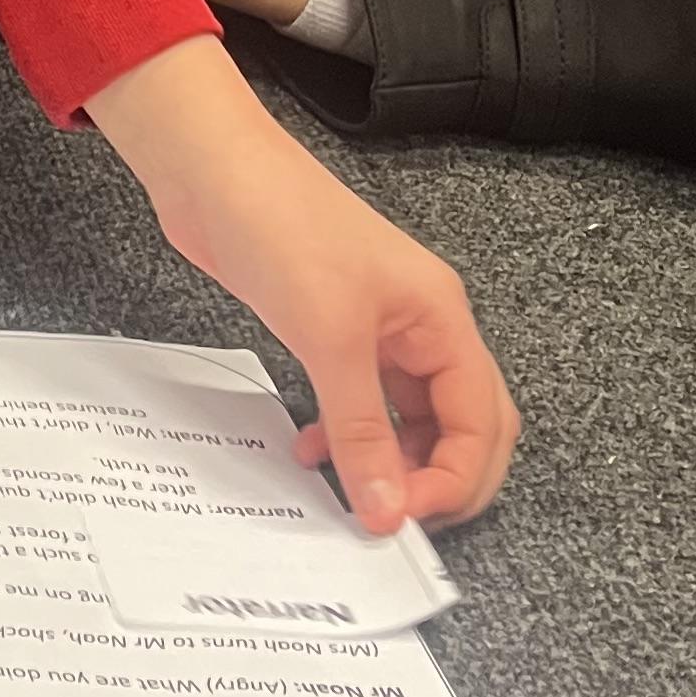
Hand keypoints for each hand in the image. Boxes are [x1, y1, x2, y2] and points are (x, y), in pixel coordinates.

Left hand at [89, 38, 517, 528]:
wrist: (213, 172)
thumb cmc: (282, 226)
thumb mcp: (328, 336)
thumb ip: (362, 429)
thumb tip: (388, 514)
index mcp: (442, 320)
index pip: (482, 422)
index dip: (455, 480)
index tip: (403, 521)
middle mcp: (422, 327)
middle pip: (462, 425)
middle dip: (438, 479)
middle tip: (390, 523)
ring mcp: (379, 329)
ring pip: (408, 419)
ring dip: (387, 463)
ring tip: (346, 497)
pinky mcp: (333, 330)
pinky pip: (361, 402)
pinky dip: (346, 435)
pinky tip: (308, 452)